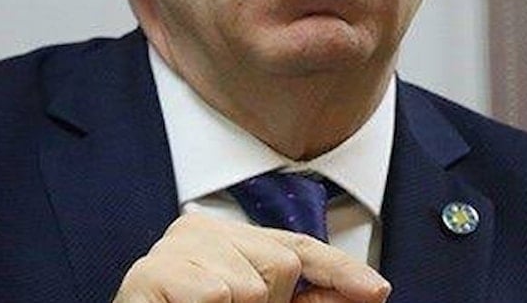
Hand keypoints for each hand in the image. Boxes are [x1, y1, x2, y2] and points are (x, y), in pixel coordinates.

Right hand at [114, 213, 390, 302]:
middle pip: (280, 263)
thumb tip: (369, 292)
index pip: (296, 246)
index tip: (378, 292)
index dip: (340, 270)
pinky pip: (214, 295)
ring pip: (248, 286)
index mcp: (227, 238)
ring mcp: (173, 249)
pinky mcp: (149, 274)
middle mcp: (199, 230)